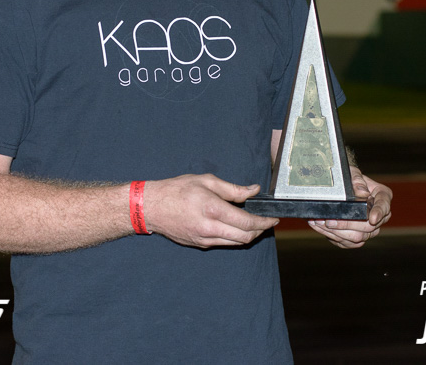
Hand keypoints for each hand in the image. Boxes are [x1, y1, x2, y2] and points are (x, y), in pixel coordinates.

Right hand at [144, 174, 279, 248]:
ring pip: (236, 243)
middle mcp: (210, 228)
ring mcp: (204, 239)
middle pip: (246, 237)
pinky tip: (235, 227)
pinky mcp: (200, 245)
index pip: (247, 222)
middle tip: (267, 221)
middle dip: (261, 230)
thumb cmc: (177, 190)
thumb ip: (233, 188)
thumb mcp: (206, 181)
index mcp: (213, 209)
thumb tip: (253, 190)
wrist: (152, 207)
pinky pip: (223, 243)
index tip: (273, 218)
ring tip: (254, 224)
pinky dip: (234, 237)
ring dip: (249, 235)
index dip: (264, 222)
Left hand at [308, 167, 391, 248]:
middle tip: (330, 221)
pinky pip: (347, 243)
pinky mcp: (357, 238)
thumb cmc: (350, 178)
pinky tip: (320, 227)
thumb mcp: (352, 173)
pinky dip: (332, 236)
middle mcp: (379, 215)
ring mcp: (369, 229)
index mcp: (382, 197)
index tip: (372, 218)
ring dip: (337, 233)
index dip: (379, 213)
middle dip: (348, 225)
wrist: (342, 187)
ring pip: (358, 238)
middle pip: (369, 227)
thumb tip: (362, 192)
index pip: (384, 206)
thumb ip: (357, 181)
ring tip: (320, 223)